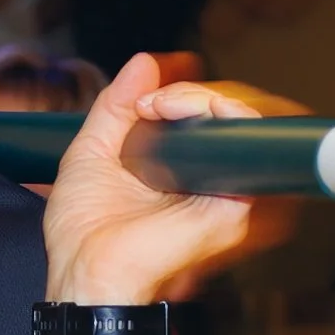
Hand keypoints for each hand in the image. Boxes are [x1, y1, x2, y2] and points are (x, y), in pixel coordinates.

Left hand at [43, 54, 257, 305]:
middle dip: (196, 90)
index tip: (159, 77)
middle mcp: (210, 180)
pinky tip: (173, 110)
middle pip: (233, 115)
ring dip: (204, 96)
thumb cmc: (85, 235)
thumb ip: (116, 106)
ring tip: (161, 104)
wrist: (89, 271)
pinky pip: (248, 139)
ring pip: (245, 120)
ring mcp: (227, 190)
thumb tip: (146, 62)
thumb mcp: (91, 153)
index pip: (208, 119)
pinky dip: (216, 109)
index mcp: (181, 172)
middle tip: (154, 98)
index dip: (190, 90)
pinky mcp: (236, 201)